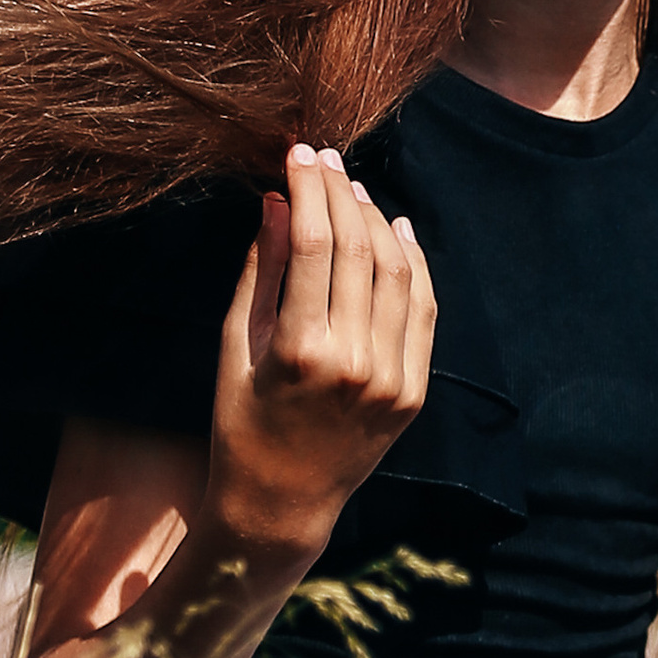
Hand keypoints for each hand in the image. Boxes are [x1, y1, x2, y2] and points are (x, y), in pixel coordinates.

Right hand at [207, 143, 435, 564]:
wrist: (282, 503)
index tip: (299, 153)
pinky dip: (415, 264)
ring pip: (397, 273)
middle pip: (358, 250)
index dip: (310, 189)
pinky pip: (422, 311)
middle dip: (341, 193)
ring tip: (353, 187)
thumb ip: (260, 271)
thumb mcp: (234, 346)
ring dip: (376, 221)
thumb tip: (279, 201)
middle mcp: (355, 363)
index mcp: (300, 351)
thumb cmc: (240, 424)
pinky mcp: (413, 391)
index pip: (315, 245)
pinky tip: (397, 229)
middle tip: (324, 159)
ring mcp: (392, 379)